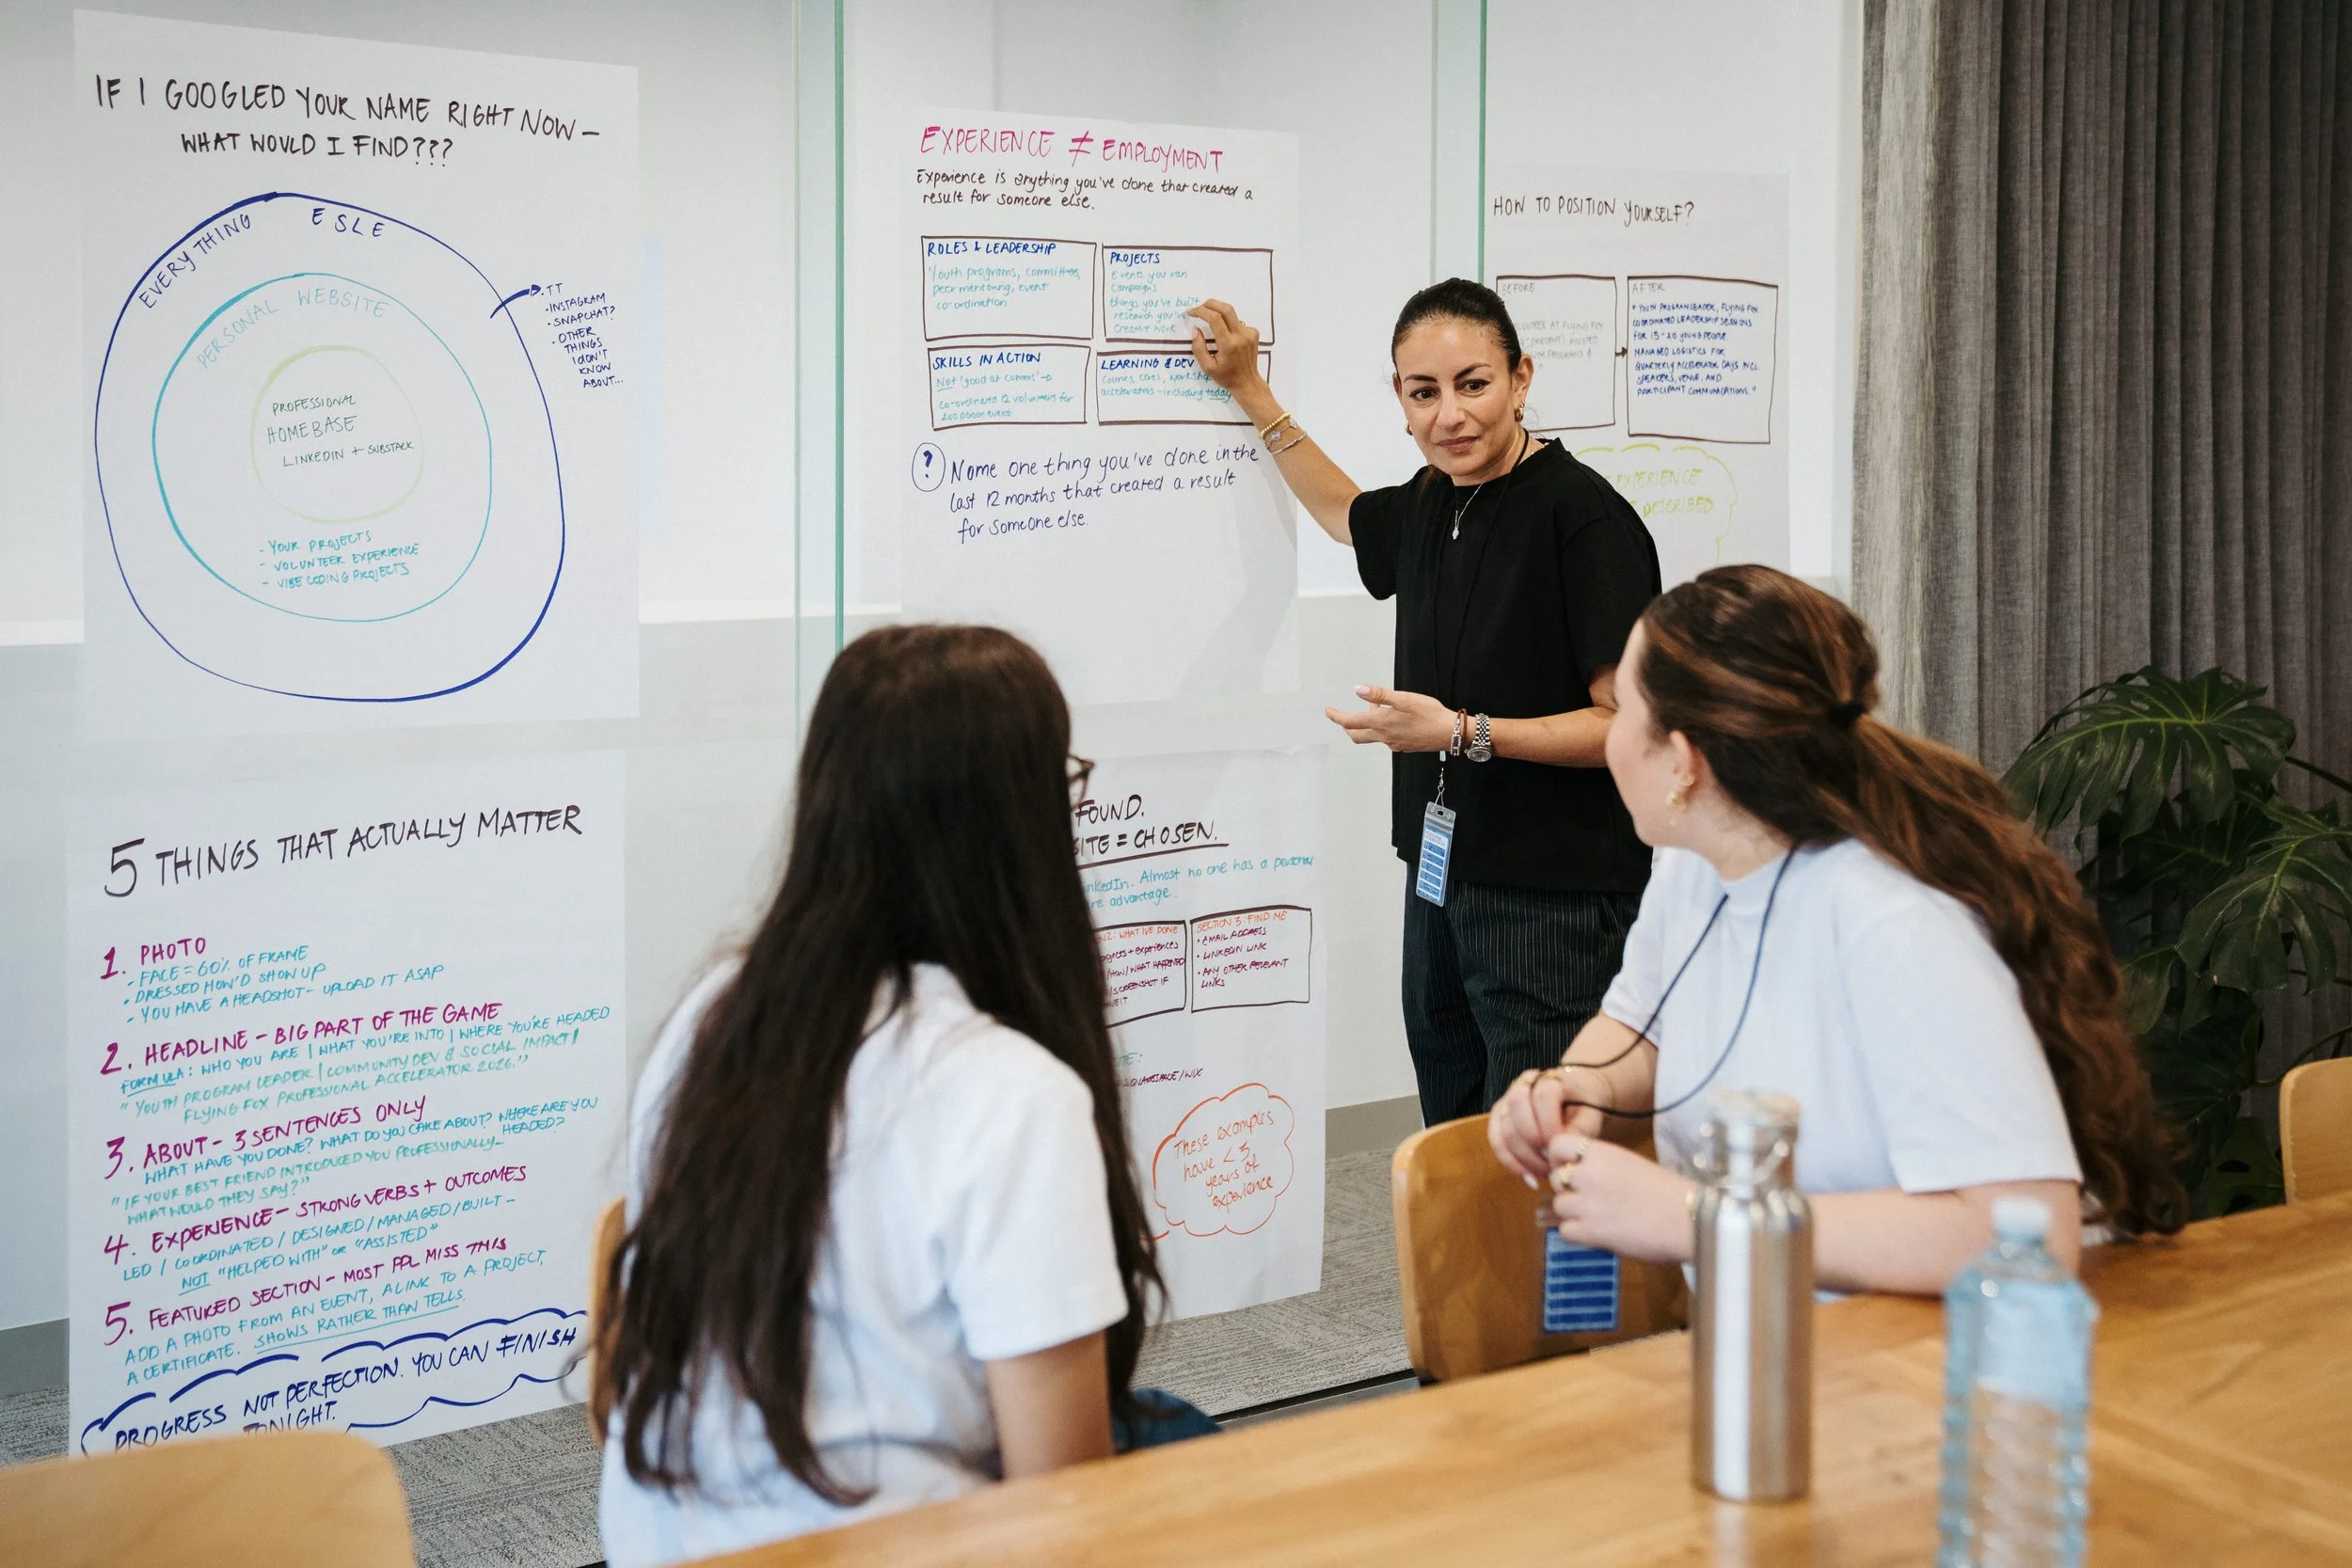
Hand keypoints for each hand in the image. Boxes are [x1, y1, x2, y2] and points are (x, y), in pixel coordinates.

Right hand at [1185, 299, 1265, 395]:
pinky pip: (1238, 322)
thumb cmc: (1226, 377)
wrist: (1247, 382)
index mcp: (1228, 344)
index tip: (1191, 312)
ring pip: (1232, 313)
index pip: (1214, 318)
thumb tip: (1196, 329)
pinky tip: (1226, 334)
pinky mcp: (1253, 333)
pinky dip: (1228, 323)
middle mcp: (1241, 335)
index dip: (1200, 311)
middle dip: (1210, 304)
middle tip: (1199, 308)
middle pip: (1225, 309)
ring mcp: (1249, 333)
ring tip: (1209, 319)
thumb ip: (1198, 348)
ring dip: (1218, 312)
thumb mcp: (1207, 367)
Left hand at [1324, 685, 1455, 751]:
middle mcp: (1384, 737)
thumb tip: (1358, 689)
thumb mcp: (1404, 698)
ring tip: (1377, 708)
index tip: (1328, 711)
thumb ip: (1379, 695)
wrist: (1449, 733)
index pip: (1350, 722)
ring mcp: (1393, 744)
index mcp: (1381, 723)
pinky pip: (1385, 738)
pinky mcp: (1402, 746)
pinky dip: (1381, 728)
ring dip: (1367, 724)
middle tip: (1344, 714)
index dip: (1336, 716)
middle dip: (1347, 725)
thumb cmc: (1429, 714)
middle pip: (1356, 735)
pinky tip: (1393, 718)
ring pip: (1371, 736)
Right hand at [1489, 1067, 1604, 1186]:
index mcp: (1550, 1079)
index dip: (1550, 1126)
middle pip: (1517, 1110)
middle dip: (1533, 1144)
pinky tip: (1529, 1178)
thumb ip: (1579, 1131)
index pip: (1543, 1098)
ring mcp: (1507, 1099)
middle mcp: (1524, 1084)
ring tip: (1545, 1174)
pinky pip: (1496, 1140)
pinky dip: (1510, 1163)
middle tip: (1552, 1164)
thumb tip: (1558, 1152)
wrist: (1576, 1098)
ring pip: (1504, 1129)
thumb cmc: (1585, 1108)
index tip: (1562, 1149)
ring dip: (1523, 1158)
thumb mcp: (1592, 1117)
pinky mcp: (1499, 1115)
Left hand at [1546, 1133, 1695, 1264]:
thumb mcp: (1631, 1165)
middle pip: (1555, 1178)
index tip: (1569, 1168)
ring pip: (1557, 1205)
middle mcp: (1589, 1173)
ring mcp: (1587, 1202)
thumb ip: (1603, 1167)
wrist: (1689, 1219)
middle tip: (1587, 1199)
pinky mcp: (1591, 1231)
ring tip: (1596, 1218)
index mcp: (1602, 1153)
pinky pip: (1565, 1230)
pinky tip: (1597, 1233)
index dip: (1559, 1159)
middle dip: (1567, 1189)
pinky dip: (1577, 1234)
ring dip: (1572, 1213)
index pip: (1557, 1145)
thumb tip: (1582, 1176)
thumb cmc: (1670, 1194)